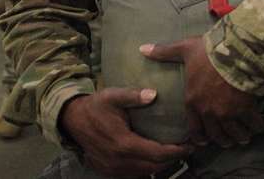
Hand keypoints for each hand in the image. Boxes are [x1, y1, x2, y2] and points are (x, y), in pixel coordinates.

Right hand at [59, 88, 191, 176]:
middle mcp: (118, 161)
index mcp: (123, 143)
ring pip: (144, 173)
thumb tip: (153, 94)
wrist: (72, 120)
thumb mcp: (113, 95)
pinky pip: (132, 175)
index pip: (157, 154)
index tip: (190, 145)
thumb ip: (133, 96)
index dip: (176, 152)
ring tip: (175, 153)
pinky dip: (146, 169)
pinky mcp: (108, 171)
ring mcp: (112, 169)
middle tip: (188, 148)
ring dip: (161, 166)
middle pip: (153, 167)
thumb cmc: (96, 106)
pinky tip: (155, 158)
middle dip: (173, 159)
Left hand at [141, 37, 263, 148]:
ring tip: (244, 135)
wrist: (235, 50)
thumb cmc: (209, 51)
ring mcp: (227, 113)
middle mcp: (209, 112)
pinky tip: (260, 126)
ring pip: (234, 134)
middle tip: (228, 139)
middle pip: (215, 135)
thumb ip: (165, 52)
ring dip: (239, 136)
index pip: (194, 129)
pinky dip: (257, 127)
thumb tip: (143, 49)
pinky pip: (252, 124)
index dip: (200, 137)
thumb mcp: (185, 49)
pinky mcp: (245, 109)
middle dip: (222, 139)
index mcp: (193, 101)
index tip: (205, 139)